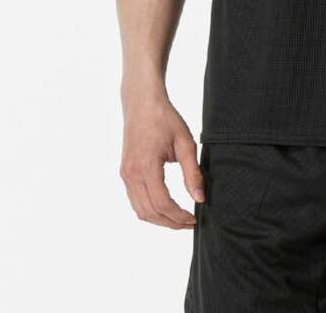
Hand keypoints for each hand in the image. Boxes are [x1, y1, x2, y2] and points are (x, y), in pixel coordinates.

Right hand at [120, 96, 204, 228]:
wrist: (142, 103)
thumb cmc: (165, 119)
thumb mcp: (185, 143)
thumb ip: (193, 173)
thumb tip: (200, 199)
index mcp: (146, 167)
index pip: (162, 204)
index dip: (179, 216)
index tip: (194, 219)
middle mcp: (131, 174)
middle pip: (149, 212)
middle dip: (170, 222)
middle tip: (189, 222)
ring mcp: (125, 174)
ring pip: (139, 210)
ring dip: (159, 219)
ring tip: (179, 218)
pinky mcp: (125, 172)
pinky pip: (134, 200)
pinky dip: (149, 209)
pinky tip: (164, 208)